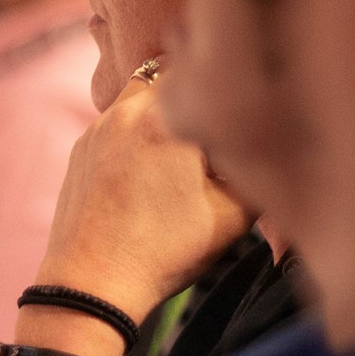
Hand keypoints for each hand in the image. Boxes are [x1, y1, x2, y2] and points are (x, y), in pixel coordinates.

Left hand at [33, 78, 249, 322]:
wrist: (92, 285)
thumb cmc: (164, 252)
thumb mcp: (234, 215)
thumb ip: (258, 169)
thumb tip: (275, 142)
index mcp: (164, 118)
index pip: (203, 70)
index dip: (224, 85)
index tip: (238, 108)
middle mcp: (124, 111)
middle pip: (168, 77)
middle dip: (192, 96)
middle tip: (211, 132)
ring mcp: (96, 129)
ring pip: (138, 97)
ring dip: (161, 112)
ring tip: (181, 154)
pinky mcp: (80, 150)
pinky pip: (115, 123)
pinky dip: (135, 134)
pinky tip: (148, 173)